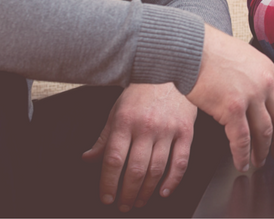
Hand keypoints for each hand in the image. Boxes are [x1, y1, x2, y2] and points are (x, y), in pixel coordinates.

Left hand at [82, 82, 196, 211]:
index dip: (108, 183)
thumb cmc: (143, 90)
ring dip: (147, 191)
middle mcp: (146, 127)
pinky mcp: (186, 130)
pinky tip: (164, 190)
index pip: (113, 160)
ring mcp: (167, 129)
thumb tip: (88, 158)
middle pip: (134, 170)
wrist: (171, 69)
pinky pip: (180, 161)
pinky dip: (173, 180)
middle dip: (127, 193)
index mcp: (125, 121)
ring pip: (156, 169)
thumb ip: (104, 137)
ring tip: (140, 200)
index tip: (107, 197)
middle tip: (124, 204)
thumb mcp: (117, 109)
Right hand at [186, 25, 273, 172]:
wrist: (193, 48)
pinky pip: (242, 140)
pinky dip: (242, 155)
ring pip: (265, 133)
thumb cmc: (210, 49)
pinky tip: (241, 162)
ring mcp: (250, 96)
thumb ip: (254, 73)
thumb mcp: (243, 56)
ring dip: (263, 152)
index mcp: (268, 69)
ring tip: (259, 162)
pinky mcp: (232, 108)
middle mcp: (264, 83)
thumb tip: (255, 93)